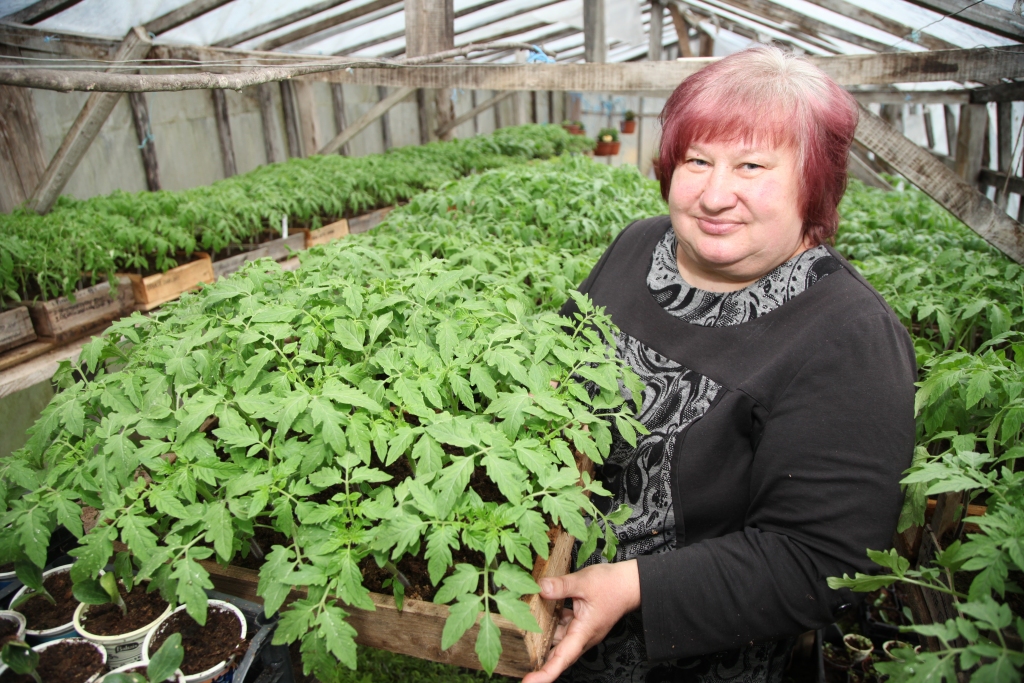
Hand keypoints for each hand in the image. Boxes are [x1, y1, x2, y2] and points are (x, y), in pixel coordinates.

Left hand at [522, 560, 640, 682]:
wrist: (631, 584)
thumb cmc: (613, 585)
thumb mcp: (585, 582)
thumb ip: (561, 586)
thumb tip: (541, 588)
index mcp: (584, 632)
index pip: (562, 659)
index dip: (545, 674)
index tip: (529, 682)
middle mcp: (582, 636)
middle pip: (557, 655)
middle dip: (538, 662)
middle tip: (518, 664)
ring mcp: (582, 630)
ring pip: (558, 639)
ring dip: (542, 638)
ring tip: (521, 637)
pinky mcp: (581, 622)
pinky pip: (562, 627)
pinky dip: (550, 622)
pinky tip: (539, 612)